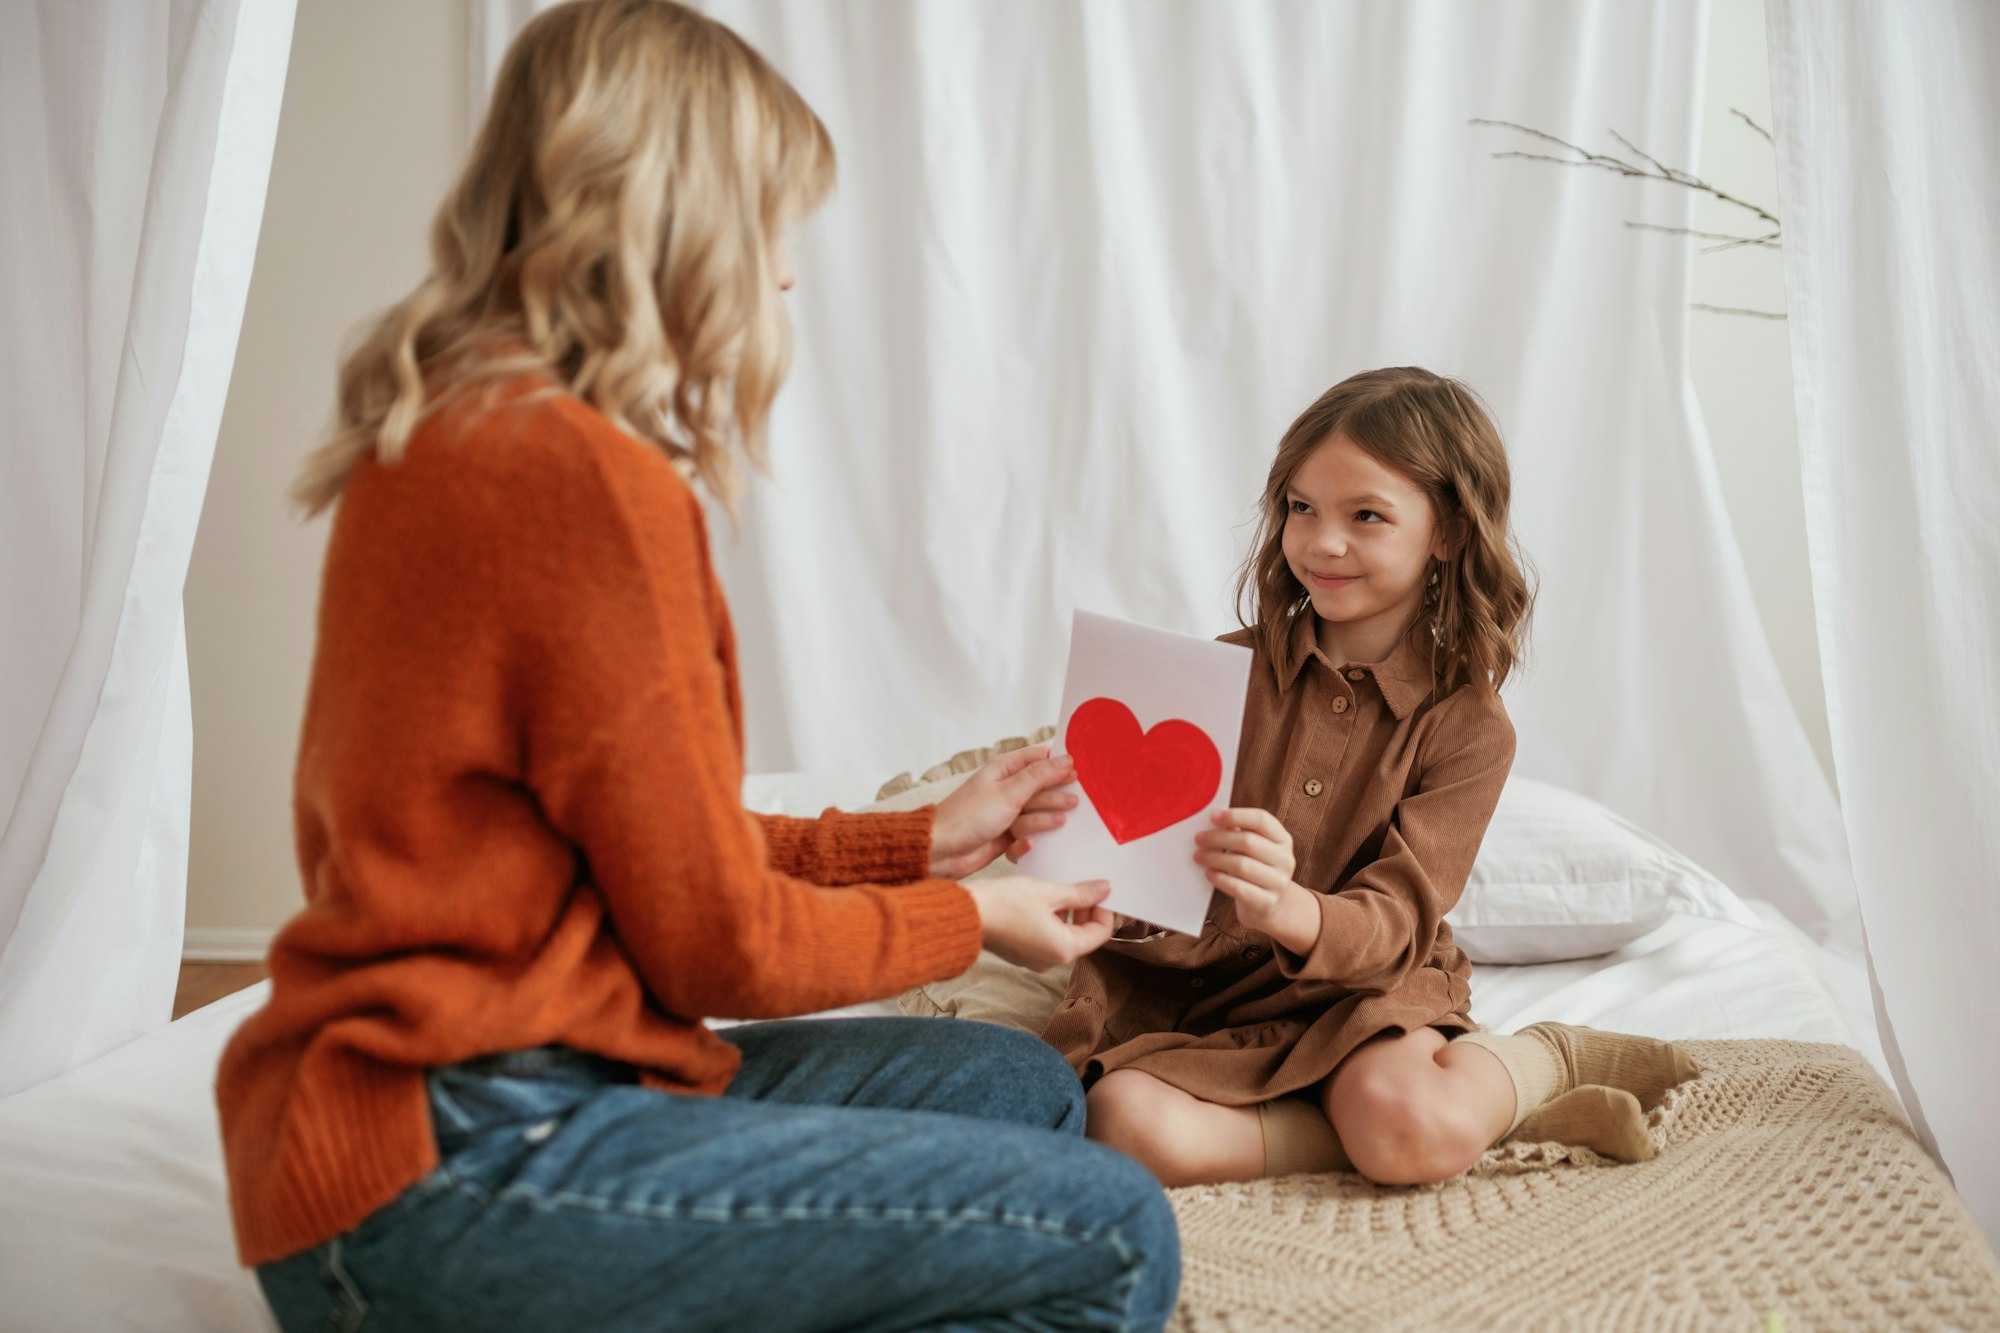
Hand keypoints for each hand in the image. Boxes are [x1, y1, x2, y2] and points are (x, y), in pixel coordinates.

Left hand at [930, 744, 1077, 877]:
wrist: (941, 851)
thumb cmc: (967, 816)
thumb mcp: (1009, 792)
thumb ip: (1039, 776)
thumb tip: (1066, 759)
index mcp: (1004, 770)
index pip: (1039, 758)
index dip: (1060, 762)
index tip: (1082, 769)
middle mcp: (1006, 789)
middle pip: (1041, 787)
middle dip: (1056, 795)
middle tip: (1074, 801)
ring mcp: (1006, 814)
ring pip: (1036, 814)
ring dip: (1043, 819)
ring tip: (1059, 821)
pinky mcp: (1005, 837)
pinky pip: (1025, 838)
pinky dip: (1025, 843)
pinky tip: (1025, 844)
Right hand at [966, 876, 1115, 970]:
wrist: (965, 913)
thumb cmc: (1005, 903)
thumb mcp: (1049, 892)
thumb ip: (1081, 893)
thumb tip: (1105, 890)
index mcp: (1064, 949)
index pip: (1101, 932)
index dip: (1105, 909)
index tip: (1101, 890)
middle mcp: (1051, 960)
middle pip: (1083, 935)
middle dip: (1086, 910)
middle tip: (1083, 884)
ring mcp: (1034, 959)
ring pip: (1063, 935)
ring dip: (1068, 912)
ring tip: (1061, 887)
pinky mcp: (1020, 952)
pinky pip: (1045, 937)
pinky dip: (1051, 919)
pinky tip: (1043, 897)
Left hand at [1193, 808, 1318, 954]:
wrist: (1270, 906)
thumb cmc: (1255, 870)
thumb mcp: (1254, 849)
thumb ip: (1239, 833)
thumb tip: (1214, 821)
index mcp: (1283, 839)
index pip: (1261, 820)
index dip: (1236, 816)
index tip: (1213, 817)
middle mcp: (1285, 860)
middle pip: (1248, 841)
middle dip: (1218, 838)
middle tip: (1198, 839)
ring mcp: (1279, 883)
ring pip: (1241, 865)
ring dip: (1214, 858)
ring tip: (1199, 856)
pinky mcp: (1267, 903)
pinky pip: (1239, 888)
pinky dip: (1220, 879)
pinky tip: (1209, 874)